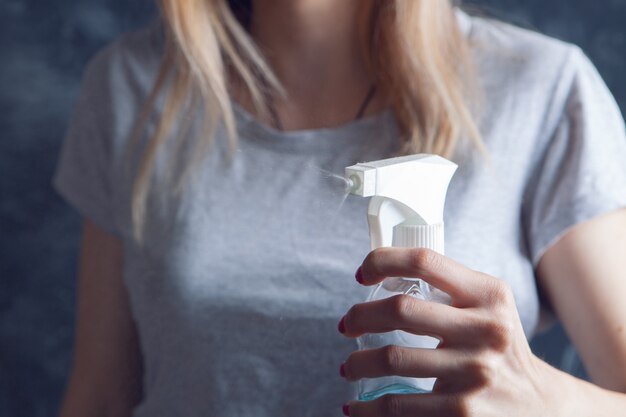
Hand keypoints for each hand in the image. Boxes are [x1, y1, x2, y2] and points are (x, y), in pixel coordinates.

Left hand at [338, 248, 554, 416]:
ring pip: (392, 358)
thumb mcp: (489, 308)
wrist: (540, 406)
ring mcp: (475, 371)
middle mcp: (485, 329)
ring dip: (357, 363)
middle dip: (360, 316)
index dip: (383, 261)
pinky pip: (398, 405)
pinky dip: (367, 408)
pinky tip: (355, 407)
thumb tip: (385, 275)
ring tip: (348, 367)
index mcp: (488, 294)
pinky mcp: (463, 410)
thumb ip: (451, 290)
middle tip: (346, 326)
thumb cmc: (499, 348)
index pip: (425, 261)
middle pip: (401, 309)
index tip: (361, 276)